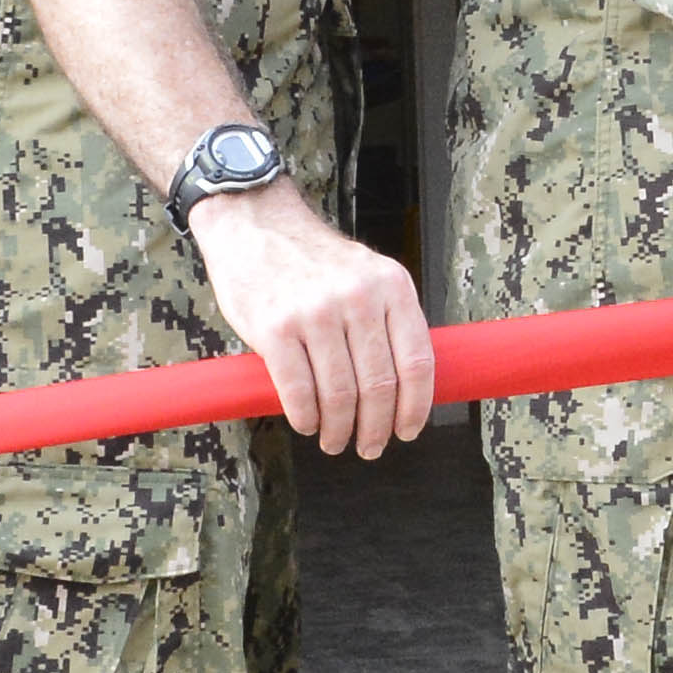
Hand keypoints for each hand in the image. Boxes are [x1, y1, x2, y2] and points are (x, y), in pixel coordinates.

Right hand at [192, 191, 439, 454]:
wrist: (255, 224)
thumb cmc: (314, 261)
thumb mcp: (367, 274)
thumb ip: (388, 319)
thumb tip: (409, 384)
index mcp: (392, 286)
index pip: (417, 362)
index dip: (416, 407)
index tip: (408, 431)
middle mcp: (358, 298)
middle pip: (379, 386)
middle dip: (376, 429)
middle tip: (370, 447)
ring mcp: (316, 313)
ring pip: (339, 395)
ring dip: (339, 430)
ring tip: (335, 440)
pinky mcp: (276, 328)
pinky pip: (298, 391)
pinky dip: (305, 418)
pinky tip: (307, 423)